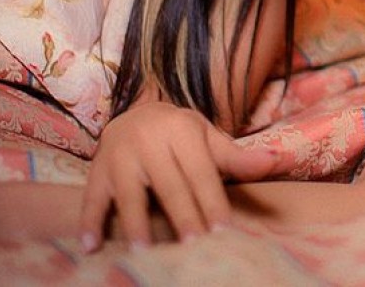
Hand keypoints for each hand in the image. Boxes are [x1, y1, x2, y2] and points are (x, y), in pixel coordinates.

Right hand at [80, 102, 276, 250]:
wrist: (134, 113)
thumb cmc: (179, 134)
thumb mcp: (207, 138)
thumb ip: (237, 156)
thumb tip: (276, 161)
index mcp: (181, 130)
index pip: (200, 172)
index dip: (212, 202)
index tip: (223, 233)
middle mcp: (149, 139)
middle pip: (169, 184)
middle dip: (182, 216)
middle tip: (194, 247)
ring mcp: (120, 154)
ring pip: (129, 192)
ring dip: (135, 221)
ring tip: (144, 252)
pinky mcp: (97, 169)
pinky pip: (92, 196)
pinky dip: (89, 221)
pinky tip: (90, 245)